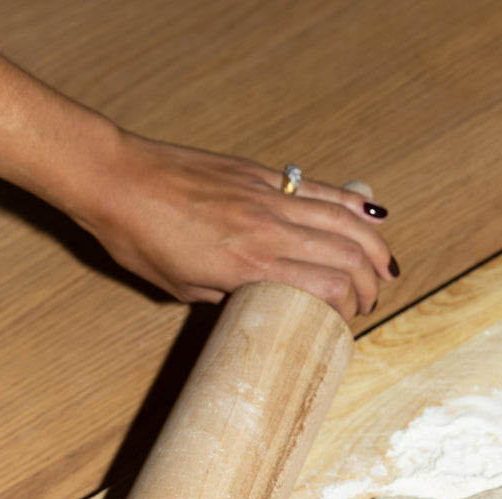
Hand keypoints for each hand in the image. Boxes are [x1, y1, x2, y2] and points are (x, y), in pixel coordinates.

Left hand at [74, 131, 397, 318]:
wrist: (117, 181)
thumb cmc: (138, 240)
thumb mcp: (181, 288)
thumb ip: (225, 295)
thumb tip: (254, 301)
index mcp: (247, 266)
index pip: (326, 286)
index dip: (348, 306)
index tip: (347, 320)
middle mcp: (267, 230)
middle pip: (345, 256)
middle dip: (367, 283)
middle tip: (367, 301)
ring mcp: (268, 197)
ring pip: (343, 220)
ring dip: (372, 246)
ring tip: (384, 267)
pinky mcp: (260, 174)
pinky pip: (319, 190)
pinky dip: (352, 204)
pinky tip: (373, 216)